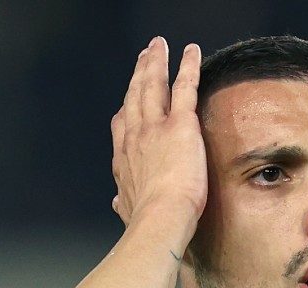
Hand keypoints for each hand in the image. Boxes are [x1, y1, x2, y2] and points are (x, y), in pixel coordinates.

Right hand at [111, 37, 205, 230]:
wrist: (160, 218)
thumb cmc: (147, 220)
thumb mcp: (128, 210)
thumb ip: (124, 201)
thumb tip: (116, 202)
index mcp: (125, 158)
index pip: (123, 127)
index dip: (125, 111)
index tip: (126, 102)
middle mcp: (135, 137)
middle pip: (135, 97)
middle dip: (138, 75)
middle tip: (142, 57)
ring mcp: (155, 127)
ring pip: (154, 86)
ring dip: (155, 63)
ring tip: (158, 46)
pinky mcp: (180, 124)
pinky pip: (184, 88)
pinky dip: (188, 66)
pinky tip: (191, 51)